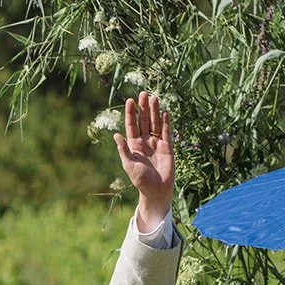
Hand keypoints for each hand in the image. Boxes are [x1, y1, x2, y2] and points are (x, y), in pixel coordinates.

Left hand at [114, 92, 173, 234]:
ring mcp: (156, 143)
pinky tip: (164, 112)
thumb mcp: (129, 165)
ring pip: (155, 123)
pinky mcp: (168, 147)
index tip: (129, 100)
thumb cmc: (141, 181)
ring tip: (154, 97)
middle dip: (143, 108)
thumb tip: (116, 135)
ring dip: (154, 111)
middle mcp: (145, 142)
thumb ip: (124, 150)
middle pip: (144, 121)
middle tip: (142, 93)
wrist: (157, 191)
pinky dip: (165, 122)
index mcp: (134, 145)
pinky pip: (167, 132)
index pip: (131, 125)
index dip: (130, 113)